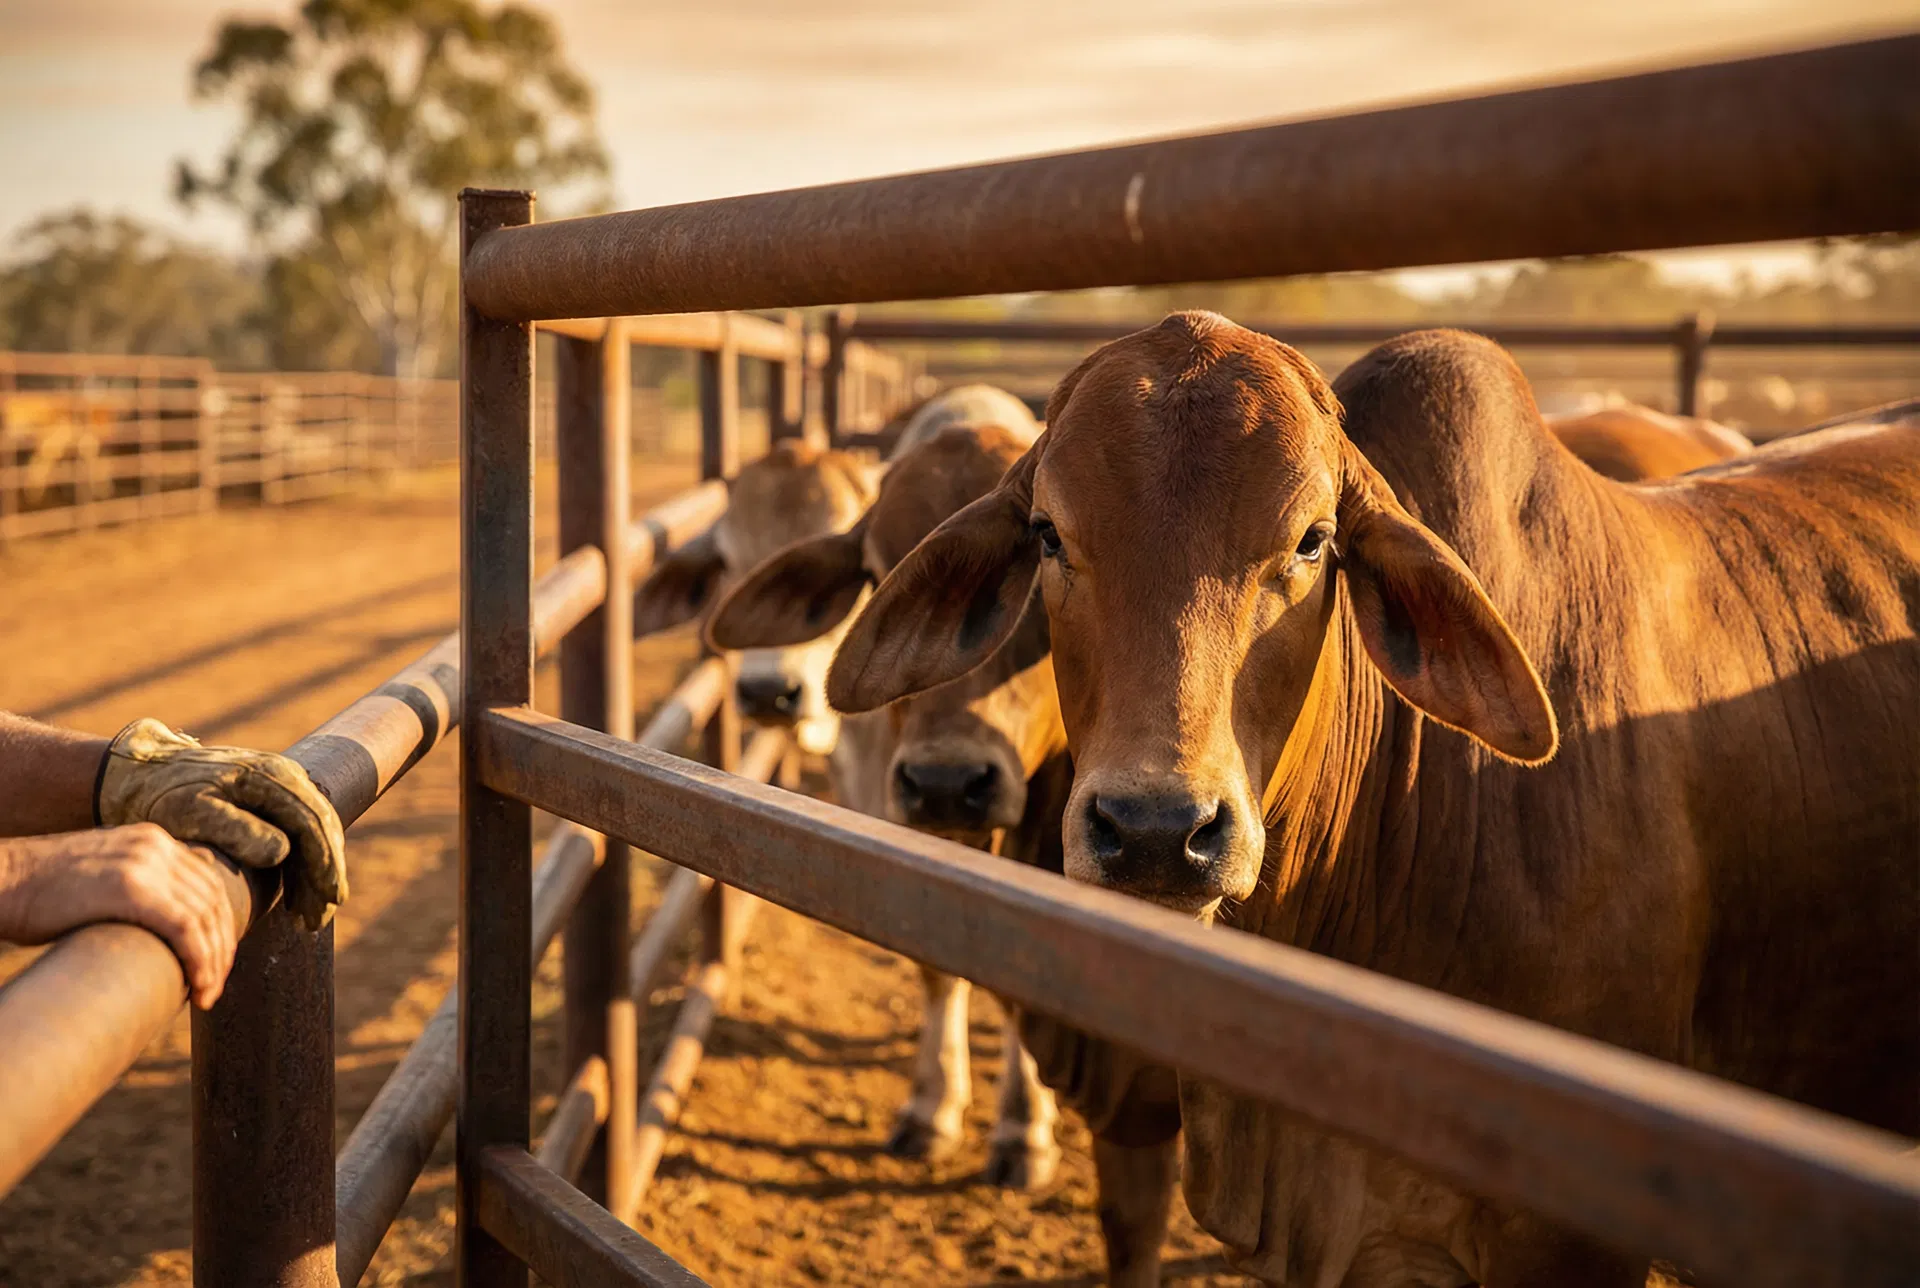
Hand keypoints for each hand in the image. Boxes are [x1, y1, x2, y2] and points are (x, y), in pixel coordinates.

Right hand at [0, 824, 237, 1007]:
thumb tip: (161, 926)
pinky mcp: (131, 888)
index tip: (217, 959)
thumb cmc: (39, 894)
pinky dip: (200, 960)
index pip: (209, 882)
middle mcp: (156, 845)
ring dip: (214, 962)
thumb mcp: (100, 876)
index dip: (221, 925)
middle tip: (215, 985)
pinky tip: (199, 987)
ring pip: (204, 917)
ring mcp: (145, 863)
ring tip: (207, 994)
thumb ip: (136, 886)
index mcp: (153, 840)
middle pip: (214, 900)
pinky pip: (185, 927)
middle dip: (222, 947)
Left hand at [95, 719, 347, 930]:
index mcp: (270, 777)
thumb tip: (282, 853)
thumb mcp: (191, 811)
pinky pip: (298, 834)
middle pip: (321, 831)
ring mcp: (280, 787)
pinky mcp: (270, 801)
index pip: (312, 824)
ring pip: (314, 834)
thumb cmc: (161, 793)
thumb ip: (237, 829)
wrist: (140, 772)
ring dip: (315, 875)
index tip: (327, 900)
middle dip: (325, 876)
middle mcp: (284, 777)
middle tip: (319, 919)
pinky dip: (301, 866)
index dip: (323, 865)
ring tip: (309, 916)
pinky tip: (295, 895)